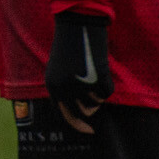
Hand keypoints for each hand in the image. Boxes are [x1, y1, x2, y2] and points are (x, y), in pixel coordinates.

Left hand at [45, 11, 112, 133]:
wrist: (76, 26)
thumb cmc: (68, 48)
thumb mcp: (58, 71)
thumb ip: (64, 91)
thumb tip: (80, 114)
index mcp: (52, 86)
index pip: (63, 115)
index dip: (76, 124)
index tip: (88, 131)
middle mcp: (65, 89)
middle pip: (82, 113)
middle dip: (89, 114)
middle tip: (93, 120)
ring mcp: (82, 85)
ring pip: (96, 103)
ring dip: (96, 93)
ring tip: (91, 74)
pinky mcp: (97, 79)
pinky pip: (106, 92)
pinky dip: (106, 84)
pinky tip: (100, 69)